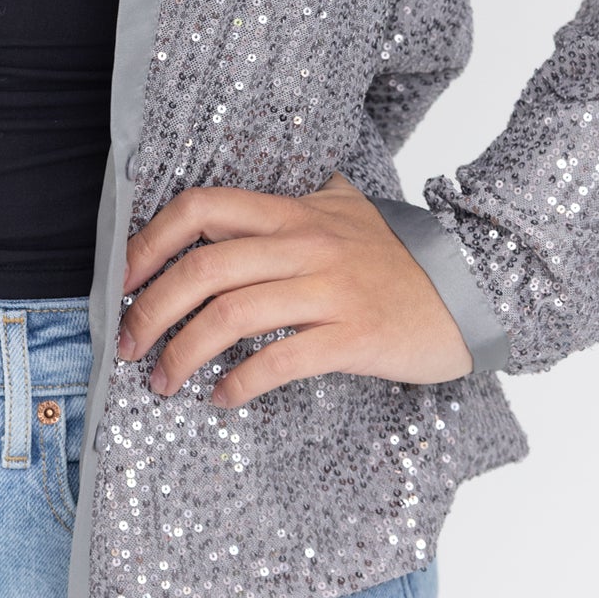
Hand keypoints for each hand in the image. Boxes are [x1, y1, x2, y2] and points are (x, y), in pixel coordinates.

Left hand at [117, 175, 473, 406]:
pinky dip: (239, 383)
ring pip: (231, 315)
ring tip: (163, 380)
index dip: (150, 240)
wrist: (476, 290)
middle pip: (203, 267)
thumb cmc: (402, 258)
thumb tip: (245, 202)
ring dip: (182, 353)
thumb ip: (297, 199)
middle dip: (151, 309)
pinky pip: (279, 361)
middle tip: (128, 344)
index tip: (122, 277)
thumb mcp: (347, 208)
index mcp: (294, 211)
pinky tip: (223, 398)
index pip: (201, 208)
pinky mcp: (353, 337)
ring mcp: (329, 290)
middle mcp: (305, 244)